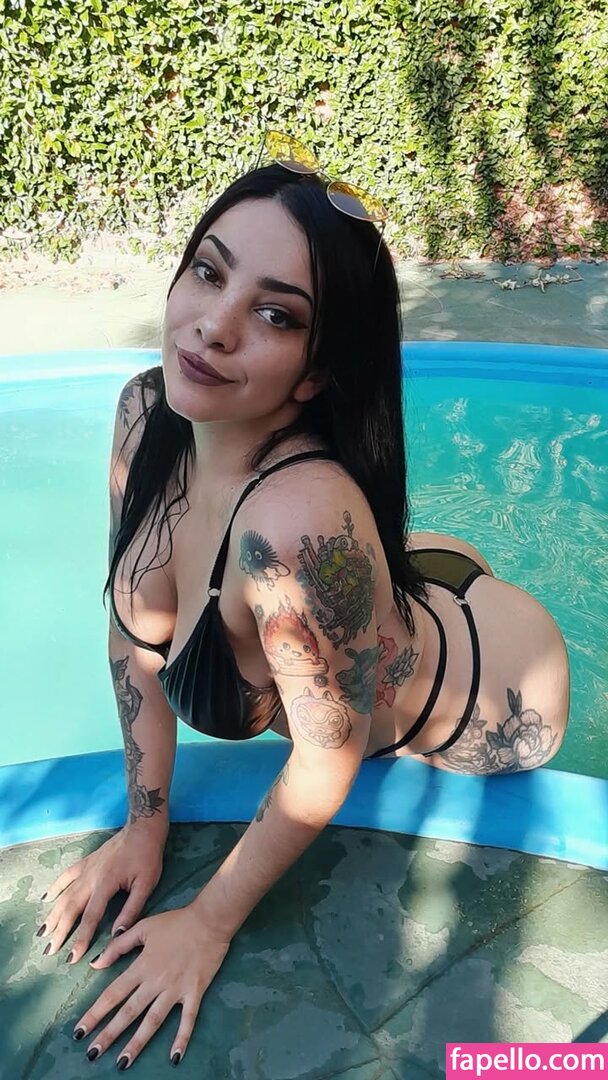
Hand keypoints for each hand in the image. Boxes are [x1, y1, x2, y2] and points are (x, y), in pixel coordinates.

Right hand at [36, 821, 167, 961]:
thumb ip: (131, 910)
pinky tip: (46, 899)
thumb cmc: (147, 857)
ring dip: (53, 915)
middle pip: (71, 909)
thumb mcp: (146, 884)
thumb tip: (117, 934)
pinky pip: (66, 876)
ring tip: (43, 933)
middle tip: (49, 951)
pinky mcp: (86, 862)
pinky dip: (55, 888)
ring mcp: (86, 869)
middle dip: (59, 932)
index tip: (72, 958)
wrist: (142, 828)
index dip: (81, 939)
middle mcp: (90, 878)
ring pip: (65, 895)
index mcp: (105, 885)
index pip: (90, 918)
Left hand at [73, 906, 230, 1067]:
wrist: (209, 920)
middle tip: (92, 1054)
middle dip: (109, 1035)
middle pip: (128, 1012)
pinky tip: (174, 1058)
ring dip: (136, 1043)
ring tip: (122, 1063)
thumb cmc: (176, 922)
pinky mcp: (194, 993)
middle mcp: (155, 982)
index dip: (95, 1013)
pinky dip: (181, 1038)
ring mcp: (176, 990)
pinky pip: (188, 1019)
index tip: (79, 1031)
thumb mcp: (144, 927)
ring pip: (153, 1021)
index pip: (113, 994)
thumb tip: (96, 963)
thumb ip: (119, 946)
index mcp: (141, 966)